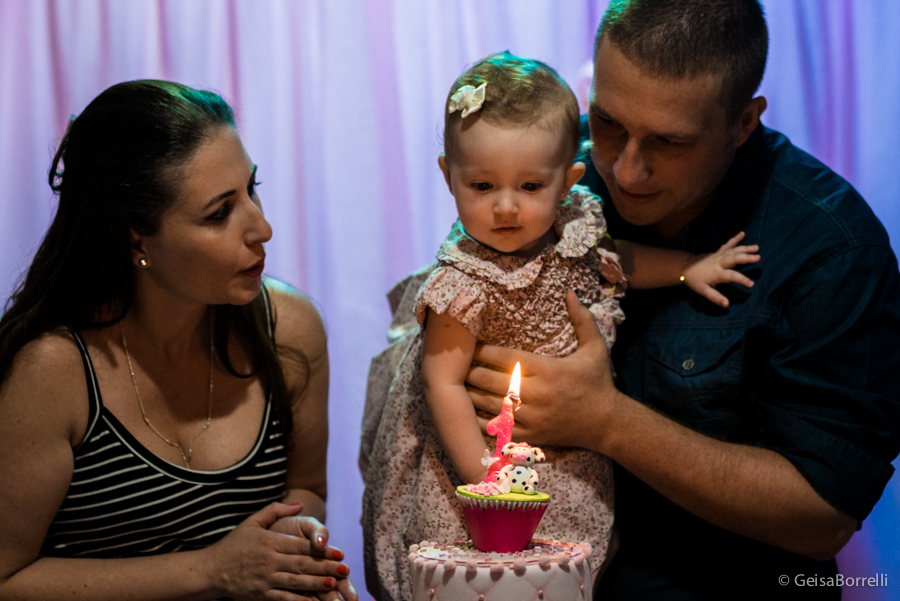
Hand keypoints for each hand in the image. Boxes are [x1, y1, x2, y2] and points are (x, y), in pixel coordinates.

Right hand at [204, 503, 355, 600]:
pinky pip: (283, 599)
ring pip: (295, 582)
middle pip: (301, 564)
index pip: (300, 546)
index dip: (321, 549)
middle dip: (325, 567)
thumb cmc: (233, 545)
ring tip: (334, 583)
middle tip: (345, 568)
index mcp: (269, 541)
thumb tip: (299, 504)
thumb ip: (275, 510)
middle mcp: (268, 560)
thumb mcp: (251, 522)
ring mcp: (264, 579)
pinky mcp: (260, 594)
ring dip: (316, 583)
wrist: (210, 570)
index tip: (340, 551)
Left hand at [466, 291, 616, 451]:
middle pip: (491, 380)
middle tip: (454, 365)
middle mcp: (537, 393)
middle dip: (470, 372)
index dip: (483, 352)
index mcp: (548, 370)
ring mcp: (533, 416)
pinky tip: (468, 411)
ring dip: (470, 394)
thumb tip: (569, 292)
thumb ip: (582, 319)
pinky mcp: (531, 434)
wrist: (607, 424)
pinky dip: (481, 419)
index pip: (505, 358)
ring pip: (490, 404)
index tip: (469, 346)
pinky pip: (499, 427)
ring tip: (454, 384)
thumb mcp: (595, 348)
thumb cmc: (598, 382)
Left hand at [682, 231, 759, 306]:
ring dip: (745, 248)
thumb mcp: (704, 291)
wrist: (685, 267)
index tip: (752, 284)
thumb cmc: (696, 281)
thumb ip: (715, 297)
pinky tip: (742, 233)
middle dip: (746, 258)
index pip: (731, 276)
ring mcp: (719, 255)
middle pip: (734, 258)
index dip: (742, 279)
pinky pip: (728, 244)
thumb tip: (727, 304)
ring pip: (733, 250)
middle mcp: (719, 262)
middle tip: (758, 257)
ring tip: (756, 248)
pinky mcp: (718, 251)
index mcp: (717, 273)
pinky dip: (735, 238)